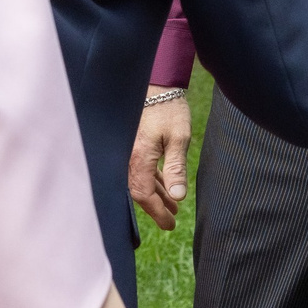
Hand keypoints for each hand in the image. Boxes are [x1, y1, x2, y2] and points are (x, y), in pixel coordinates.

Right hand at [128, 93, 193, 230]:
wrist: (156, 83)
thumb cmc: (168, 109)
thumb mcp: (179, 138)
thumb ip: (176, 168)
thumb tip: (178, 197)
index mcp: (138, 157)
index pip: (143, 194)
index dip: (157, 212)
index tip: (170, 224)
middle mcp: (128, 157)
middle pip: (138, 191)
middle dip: (156, 207)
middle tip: (172, 220)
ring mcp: (128, 151)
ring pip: (140, 180)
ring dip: (156, 193)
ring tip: (173, 205)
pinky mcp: (133, 144)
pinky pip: (140, 168)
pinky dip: (152, 179)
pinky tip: (165, 185)